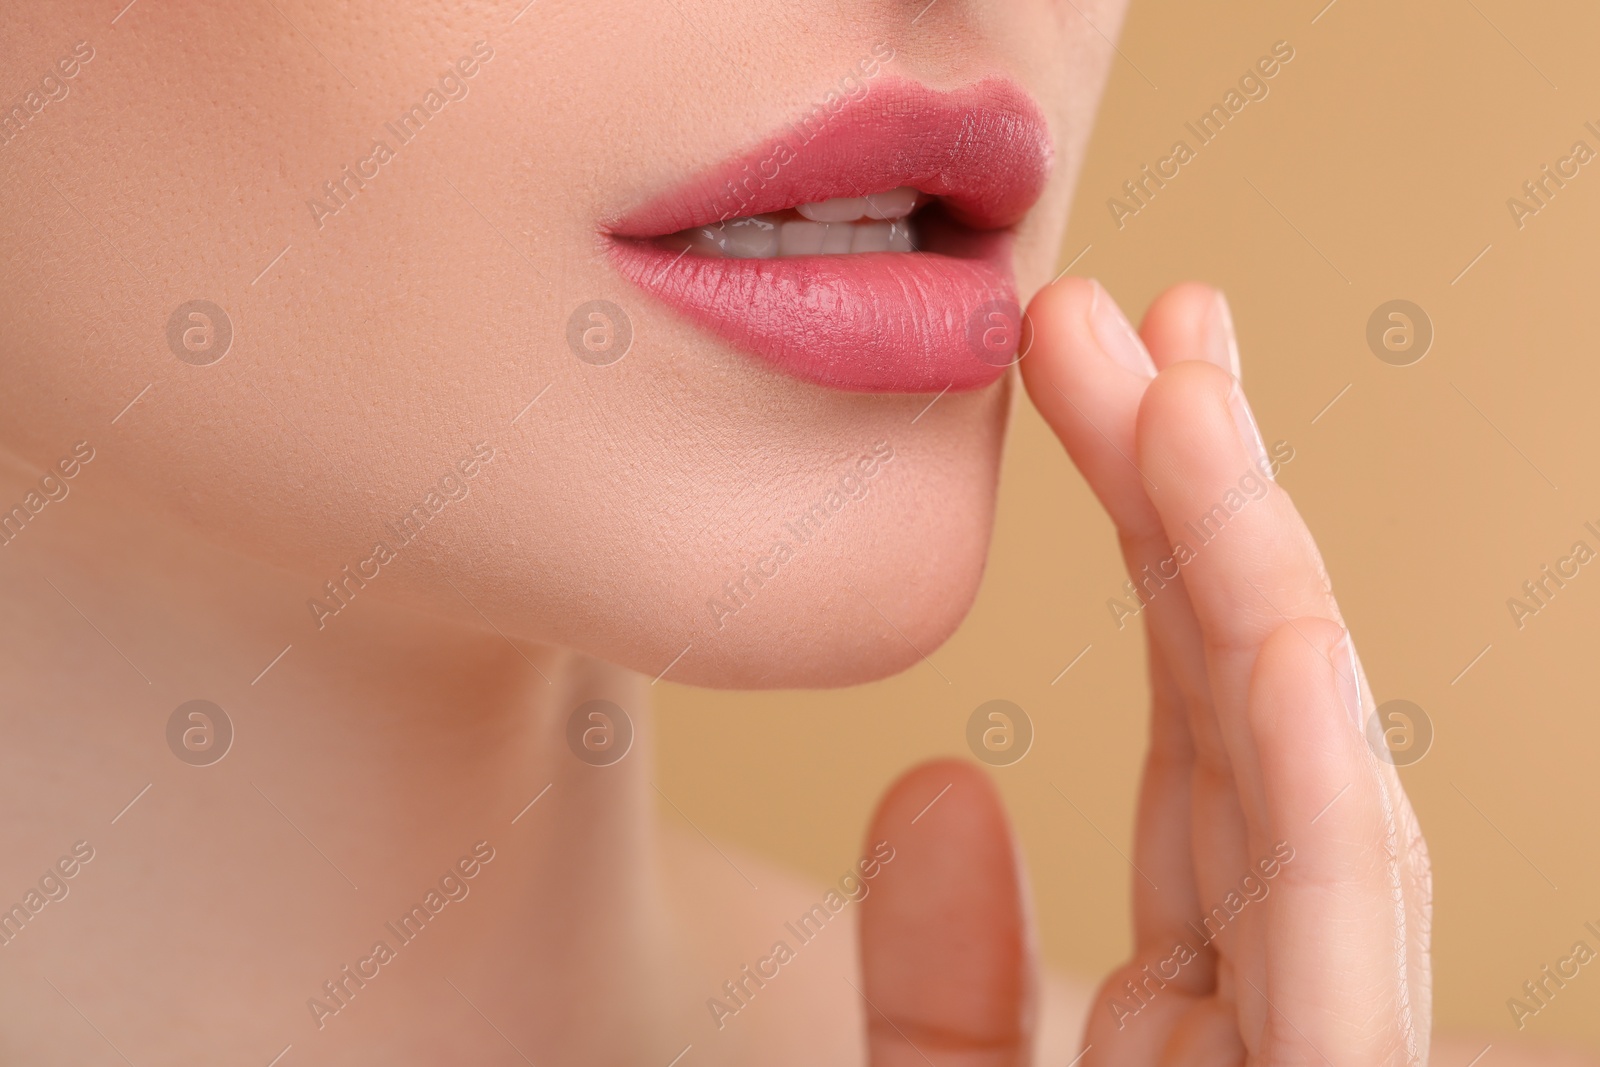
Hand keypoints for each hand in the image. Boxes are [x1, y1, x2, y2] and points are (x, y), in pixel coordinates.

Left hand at [852, 279, 1432, 1066]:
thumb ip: (947, 975)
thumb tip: (941, 783)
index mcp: (1200, 1007)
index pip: (1193, 741)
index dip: (1163, 553)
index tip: (1105, 382)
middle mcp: (1279, 1001)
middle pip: (1252, 719)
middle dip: (1209, 506)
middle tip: (1150, 315)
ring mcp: (1321, 1049)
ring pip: (1306, 784)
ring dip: (1255, 579)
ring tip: (1186, 390)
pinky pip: (1335, 938)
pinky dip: (1321, 783)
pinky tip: (1286, 632)